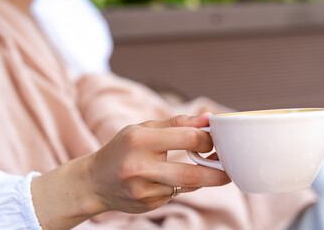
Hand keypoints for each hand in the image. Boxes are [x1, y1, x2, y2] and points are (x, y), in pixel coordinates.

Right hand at [89, 113, 230, 213]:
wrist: (94, 182)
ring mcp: (143, 190)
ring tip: (206, 167)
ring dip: (202, 178)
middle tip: (229, 167)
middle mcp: (140, 167)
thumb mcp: (143, 128)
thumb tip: (208, 119)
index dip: (210, 140)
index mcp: (139, 140)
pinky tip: (170, 178)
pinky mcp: (148, 205)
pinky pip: (176, 194)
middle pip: (192, 174)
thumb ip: (176, 123)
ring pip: (186, 186)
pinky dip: (182, 186)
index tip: (217, 139)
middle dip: (217, 172)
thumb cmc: (122, 148)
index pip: (188, 138)